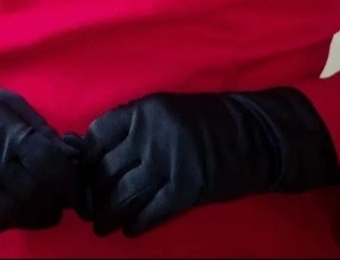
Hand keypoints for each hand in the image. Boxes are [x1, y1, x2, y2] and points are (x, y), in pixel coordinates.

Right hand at [0, 45, 82, 232]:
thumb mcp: (10, 103)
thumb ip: (40, 130)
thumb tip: (70, 157)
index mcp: (3, 132)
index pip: (47, 166)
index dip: (70, 181)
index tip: (80, 189)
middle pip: (33, 194)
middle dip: (56, 200)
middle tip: (65, 198)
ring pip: (12, 214)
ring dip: (35, 215)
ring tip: (45, 207)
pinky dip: (8, 221)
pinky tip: (16, 210)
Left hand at [78, 88, 339, 236]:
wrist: (255, 135)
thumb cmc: (207, 121)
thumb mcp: (166, 110)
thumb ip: (134, 127)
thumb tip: (97, 153)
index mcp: (144, 110)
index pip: (99, 134)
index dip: (87, 160)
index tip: (84, 175)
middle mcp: (151, 133)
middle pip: (108, 169)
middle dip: (93, 194)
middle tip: (88, 208)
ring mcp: (169, 162)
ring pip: (124, 195)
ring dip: (109, 215)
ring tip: (102, 226)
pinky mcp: (187, 189)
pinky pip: (151, 212)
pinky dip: (137, 224)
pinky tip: (131, 229)